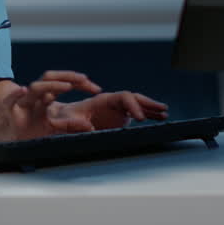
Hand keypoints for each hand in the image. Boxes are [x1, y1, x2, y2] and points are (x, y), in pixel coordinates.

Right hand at [0, 70, 103, 142]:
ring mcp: (22, 102)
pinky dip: (16, 95)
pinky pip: (11, 100)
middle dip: (69, 77)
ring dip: (51, 85)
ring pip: (35, 88)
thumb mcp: (50, 128)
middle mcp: (35, 97)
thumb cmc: (25, 130)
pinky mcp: (9, 110)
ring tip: (67, 86)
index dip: (79, 83)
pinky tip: (23, 91)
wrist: (0, 135)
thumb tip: (89, 126)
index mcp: (45, 98)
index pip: (64, 83)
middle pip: (51, 78)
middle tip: (86, 81)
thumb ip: (68, 125)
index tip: (96, 88)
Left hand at [47, 91, 169, 132]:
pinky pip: (135, 112)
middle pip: (133, 98)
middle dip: (148, 103)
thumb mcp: (64, 121)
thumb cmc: (60, 119)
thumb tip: (88, 127)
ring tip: (164, 113)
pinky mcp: (116, 116)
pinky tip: (158, 117)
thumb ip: (73, 123)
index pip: (123, 97)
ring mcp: (114, 109)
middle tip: (162, 111)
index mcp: (100, 100)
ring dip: (150, 107)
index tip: (139, 117)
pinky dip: (146, 114)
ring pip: (136, 104)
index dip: (133, 105)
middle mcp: (110, 102)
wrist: (58, 120)